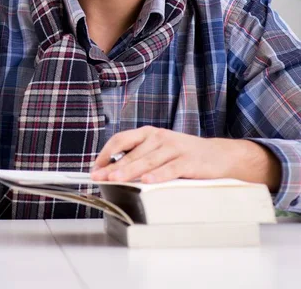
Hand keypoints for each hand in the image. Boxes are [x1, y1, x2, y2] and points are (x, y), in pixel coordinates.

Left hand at [91, 126, 236, 183]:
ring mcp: (173, 148)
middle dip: (112, 166)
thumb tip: (113, 168)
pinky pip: (170, 169)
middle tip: (98, 177)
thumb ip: (140, 155)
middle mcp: (158, 137)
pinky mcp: (188, 161)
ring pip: (147, 160)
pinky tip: (147, 181)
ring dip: (129, 171)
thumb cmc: (184, 153)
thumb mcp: (159, 148)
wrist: (218, 154)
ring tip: (115, 179)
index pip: (121, 140)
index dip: (106, 153)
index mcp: (148, 133)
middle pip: (131, 153)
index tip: (95, 167)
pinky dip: (158, 175)